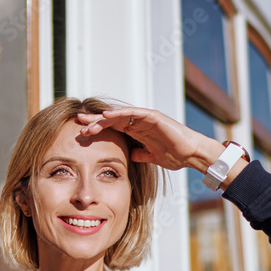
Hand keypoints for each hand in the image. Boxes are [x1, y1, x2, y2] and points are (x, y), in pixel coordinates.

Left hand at [75, 106, 224, 173]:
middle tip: (78, 124)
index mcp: (137, 131)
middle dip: (95, 122)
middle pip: (112, 120)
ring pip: (119, 115)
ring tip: (88, 122)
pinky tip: (107, 115)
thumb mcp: (150, 157)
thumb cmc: (175, 155)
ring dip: (103, 119)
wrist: (191, 155)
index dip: (97, 130)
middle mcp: (139, 123)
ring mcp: (145, 118)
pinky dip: (120, 113)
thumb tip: (127, 156)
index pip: (112, 128)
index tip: (82, 134)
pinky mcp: (153, 117)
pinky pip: (134, 113)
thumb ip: (138, 154)